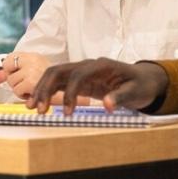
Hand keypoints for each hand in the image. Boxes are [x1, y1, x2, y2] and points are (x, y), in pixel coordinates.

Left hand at [0, 52, 51, 99]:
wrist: (69, 92)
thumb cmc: (53, 84)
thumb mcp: (37, 70)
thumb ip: (18, 70)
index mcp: (34, 56)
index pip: (10, 57)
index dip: (10, 68)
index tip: (17, 74)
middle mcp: (32, 60)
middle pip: (8, 70)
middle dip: (14, 80)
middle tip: (26, 84)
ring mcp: (31, 70)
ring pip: (11, 82)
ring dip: (19, 89)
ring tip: (32, 89)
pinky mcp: (30, 82)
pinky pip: (17, 90)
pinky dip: (23, 96)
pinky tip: (33, 94)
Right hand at [29, 58, 168, 114]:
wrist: (144, 80)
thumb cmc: (141, 85)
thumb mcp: (136, 92)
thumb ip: (121, 97)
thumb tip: (107, 105)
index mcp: (101, 66)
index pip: (78, 75)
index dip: (70, 93)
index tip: (68, 113)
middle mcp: (87, 65)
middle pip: (59, 71)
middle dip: (46, 89)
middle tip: (40, 109)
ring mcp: (81, 71)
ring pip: (54, 75)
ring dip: (41, 89)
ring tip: (32, 107)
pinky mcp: (78, 80)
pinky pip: (58, 82)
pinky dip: (47, 91)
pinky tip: (39, 103)